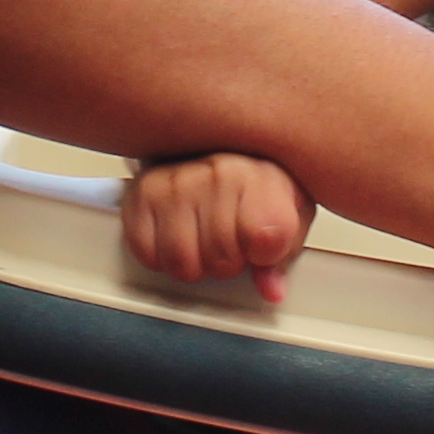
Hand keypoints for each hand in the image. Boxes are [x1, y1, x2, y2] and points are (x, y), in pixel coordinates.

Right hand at [126, 151, 317, 299]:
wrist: (215, 142)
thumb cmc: (255, 180)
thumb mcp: (291, 211)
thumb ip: (284, 253)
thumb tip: (272, 290)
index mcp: (262, 176)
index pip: (266, 241)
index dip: (264, 255)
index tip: (263, 243)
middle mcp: (217, 173)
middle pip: (222, 261)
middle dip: (229, 263)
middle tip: (232, 239)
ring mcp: (176, 182)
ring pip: (182, 264)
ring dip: (194, 263)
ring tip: (204, 237)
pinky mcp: (141, 193)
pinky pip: (147, 254)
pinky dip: (162, 256)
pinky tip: (178, 233)